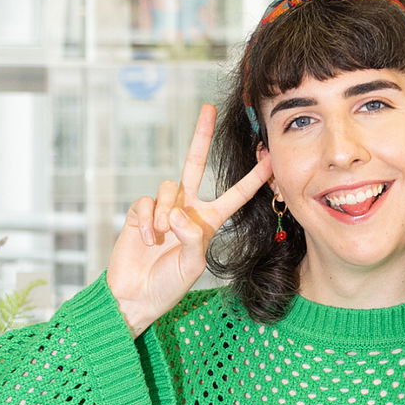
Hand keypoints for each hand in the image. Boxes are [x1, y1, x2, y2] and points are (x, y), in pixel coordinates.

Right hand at [107, 104, 271, 336]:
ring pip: (168, 187)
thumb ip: (193, 238)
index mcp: (209, 222)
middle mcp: (187, 209)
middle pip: (195, 164)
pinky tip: (146, 239)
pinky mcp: (139, 212)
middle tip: (208, 109)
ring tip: (159, 238)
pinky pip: (145, 202)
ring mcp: (162, 209)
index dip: (253, 179)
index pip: (235, 195)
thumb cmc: (168, 285)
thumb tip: (177, 212)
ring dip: (164, 213)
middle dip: (201, 136)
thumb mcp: (192, 265)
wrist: (135, 295)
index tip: (269, 159)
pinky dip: (146, 221)